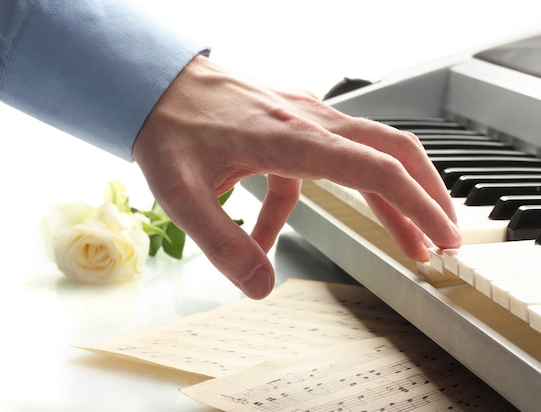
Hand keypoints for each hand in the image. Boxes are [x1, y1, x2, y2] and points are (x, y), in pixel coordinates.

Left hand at [133, 55, 461, 298]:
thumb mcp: (182, 194)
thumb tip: (262, 287)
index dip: (416, 204)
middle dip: (425, 195)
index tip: (442, 237)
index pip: (374, 168)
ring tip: (404, 240)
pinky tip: (271, 237)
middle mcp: (306, 122)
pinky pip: (314, 163)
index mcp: (290, 138)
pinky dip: (306, 202)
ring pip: (366, 152)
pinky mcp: (287, 123)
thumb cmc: (166, 128)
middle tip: (445, 238)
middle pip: (391, 150)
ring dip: (388, 197)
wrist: (152, 84)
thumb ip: (223, 243)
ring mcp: (300, 117)